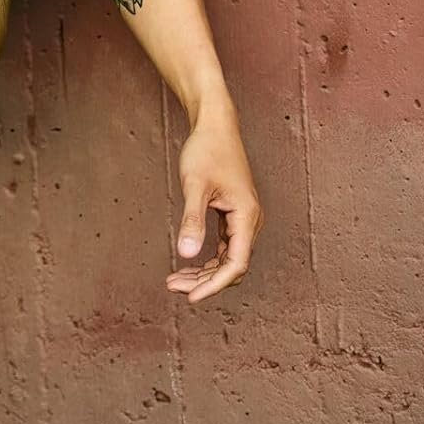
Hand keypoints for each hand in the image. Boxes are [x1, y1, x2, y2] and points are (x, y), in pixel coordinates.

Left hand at [166, 101, 263, 302]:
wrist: (215, 125)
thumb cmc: (206, 150)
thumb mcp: (195, 186)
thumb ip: (192, 220)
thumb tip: (186, 254)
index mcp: (246, 216)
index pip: (236, 264)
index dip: (214, 285)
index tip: (191, 298)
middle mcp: (250, 221)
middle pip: (232, 265)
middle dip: (205, 281)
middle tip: (173, 287)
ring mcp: (243, 218)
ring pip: (228, 258)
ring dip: (204, 272)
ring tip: (175, 280)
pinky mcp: (233, 214)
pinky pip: (225, 246)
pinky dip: (207, 258)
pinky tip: (188, 263)